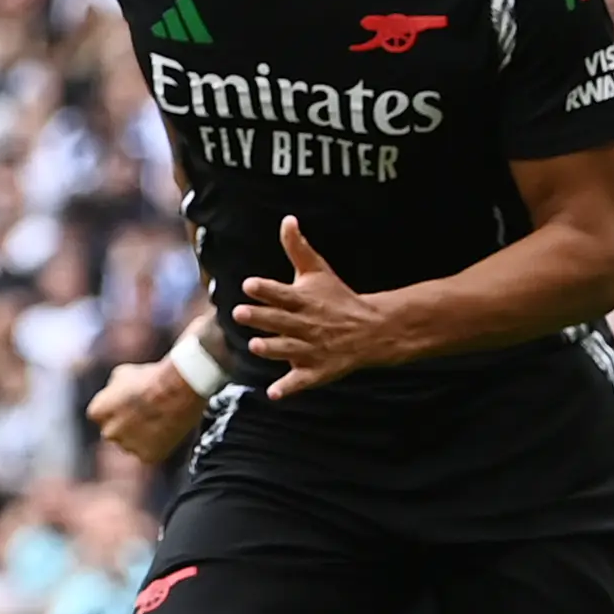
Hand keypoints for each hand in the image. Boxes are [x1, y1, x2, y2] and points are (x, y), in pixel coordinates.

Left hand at [87, 358, 208, 464]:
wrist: (175, 391)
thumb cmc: (150, 379)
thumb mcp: (121, 374)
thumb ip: (112, 390)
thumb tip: (114, 393)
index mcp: (97, 412)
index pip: (102, 416)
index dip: (118, 410)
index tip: (130, 406)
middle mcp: (108, 432)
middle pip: (116, 432)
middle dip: (128, 425)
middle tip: (146, 414)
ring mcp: (128, 446)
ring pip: (133, 443)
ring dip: (142, 436)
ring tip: (159, 419)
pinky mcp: (147, 456)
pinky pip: (151, 452)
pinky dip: (158, 444)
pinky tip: (165, 430)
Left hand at [235, 216, 393, 397]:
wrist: (374, 329)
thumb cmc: (338, 297)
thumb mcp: (318, 272)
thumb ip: (298, 248)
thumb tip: (286, 219)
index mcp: (305, 300)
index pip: (283, 294)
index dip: (266, 289)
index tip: (249, 284)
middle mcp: (307, 325)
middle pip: (281, 321)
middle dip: (261, 318)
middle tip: (239, 313)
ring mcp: (313, 349)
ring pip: (289, 350)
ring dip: (273, 349)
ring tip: (255, 346)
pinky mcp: (318, 370)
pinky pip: (302, 381)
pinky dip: (289, 388)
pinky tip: (273, 394)